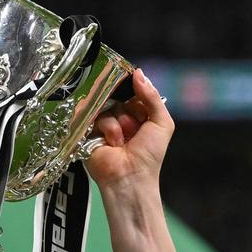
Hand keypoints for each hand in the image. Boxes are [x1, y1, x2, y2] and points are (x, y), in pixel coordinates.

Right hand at [85, 67, 174, 190]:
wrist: (130, 178)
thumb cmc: (149, 155)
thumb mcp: (162, 123)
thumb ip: (153, 97)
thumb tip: (139, 73)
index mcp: (139, 113)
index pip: (133, 90)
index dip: (133, 89)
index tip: (133, 88)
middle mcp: (121, 116)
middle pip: (117, 95)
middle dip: (127, 109)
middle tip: (134, 126)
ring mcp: (104, 123)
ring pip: (107, 105)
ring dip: (119, 123)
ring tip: (124, 140)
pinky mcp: (89, 130)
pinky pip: (96, 116)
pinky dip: (108, 129)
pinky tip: (113, 143)